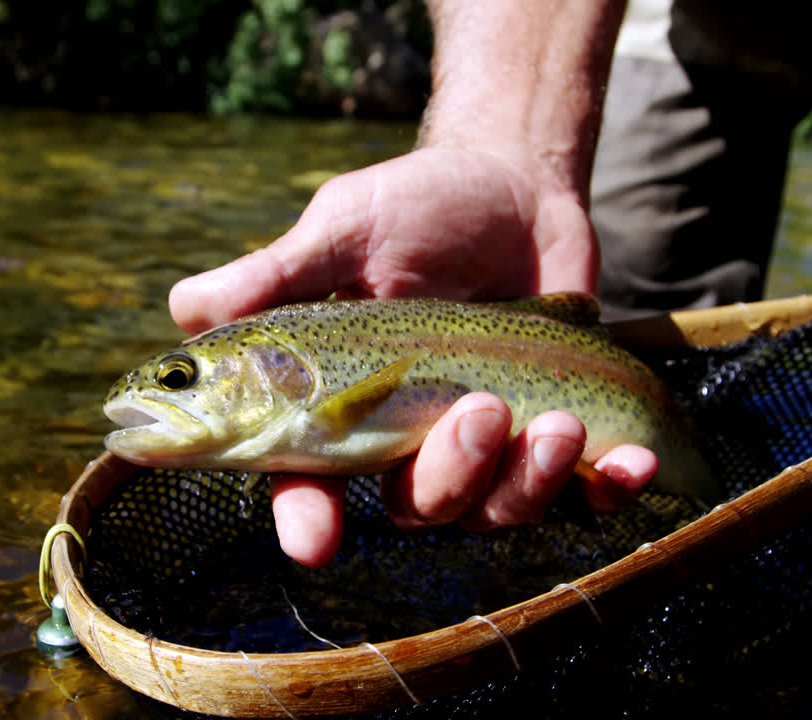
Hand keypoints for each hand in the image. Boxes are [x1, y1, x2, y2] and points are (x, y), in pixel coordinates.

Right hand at [169, 147, 655, 567]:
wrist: (516, 186)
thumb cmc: (415, 206)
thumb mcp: (344, 228)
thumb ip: (275, 274)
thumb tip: (184, 307)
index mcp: (341, 405)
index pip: (308, 481)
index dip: (306, 519)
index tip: (314, 539)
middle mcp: (406, 439)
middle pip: (414, 508)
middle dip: (448, 476)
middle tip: (479, 409)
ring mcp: (484, 445)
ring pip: (493, 510)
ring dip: (526, 480)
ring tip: (556, 418)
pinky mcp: (554, 437)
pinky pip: (578, 493)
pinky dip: (605, 489)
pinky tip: (628, 464)